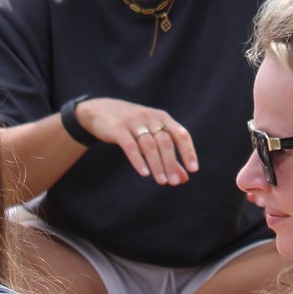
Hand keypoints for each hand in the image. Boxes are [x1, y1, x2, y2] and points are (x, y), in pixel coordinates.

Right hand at [68, 97, 198, 185]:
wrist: (100, 111)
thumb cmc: (132, 126)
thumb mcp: (151, 136)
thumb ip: (168, 156)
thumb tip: (184, 179)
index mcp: (162, 117)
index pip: (181, 134)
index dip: (188, 152)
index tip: (193, 169)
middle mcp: (150, 117)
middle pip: (165, 142)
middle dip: (172, 163)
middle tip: (174, 182)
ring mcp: (133, 122)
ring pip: (149, 145)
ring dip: (157, 164)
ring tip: (162, 181)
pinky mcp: (118, 128)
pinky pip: (130, 146)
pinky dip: (138, 160)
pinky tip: (144, 173)